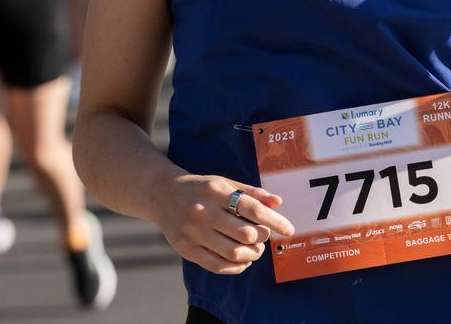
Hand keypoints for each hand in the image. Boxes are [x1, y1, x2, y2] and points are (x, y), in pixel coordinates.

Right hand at [154, 174, 293, 274]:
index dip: (274, 220)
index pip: (251, 208)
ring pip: (232, 253)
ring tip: (256, 249)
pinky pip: (216, 265)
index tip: (288, 229)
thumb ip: (251, 192)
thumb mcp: (224, 182)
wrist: (162, 194)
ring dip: (251, 255)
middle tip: (266, 237)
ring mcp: (193, 232)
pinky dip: (235, 267)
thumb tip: (278, 202)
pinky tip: (242, 261)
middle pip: (244, 233)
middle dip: (262, 238)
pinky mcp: (185, 249)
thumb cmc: (201, 188)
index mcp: (216, 191)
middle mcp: (204, 211)